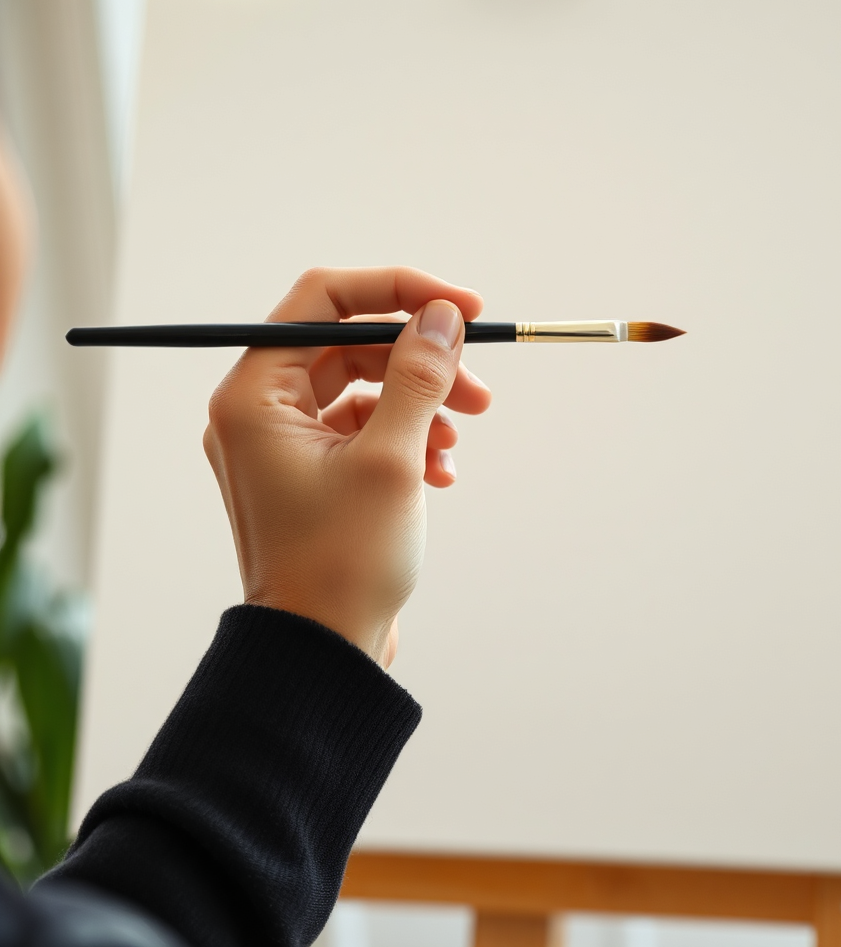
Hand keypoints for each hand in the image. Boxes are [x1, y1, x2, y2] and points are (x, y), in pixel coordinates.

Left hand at [203, 267, 491, 666]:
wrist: (323, 653)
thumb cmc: (342, 564)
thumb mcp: (392, 459)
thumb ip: (418, 376)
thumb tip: (443, 316)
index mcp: (254, 396)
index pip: (323, 302)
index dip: (397, 293)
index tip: (461, 307)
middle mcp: (259, 413)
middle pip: (349, 347)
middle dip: (420, 362)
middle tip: (479, 386)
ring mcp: (284, 446)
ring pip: (363, 391)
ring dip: (421, 404)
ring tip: (461, 438)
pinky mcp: (312, 476)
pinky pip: (365, 433)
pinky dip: (408, 441)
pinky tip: (442, 473)